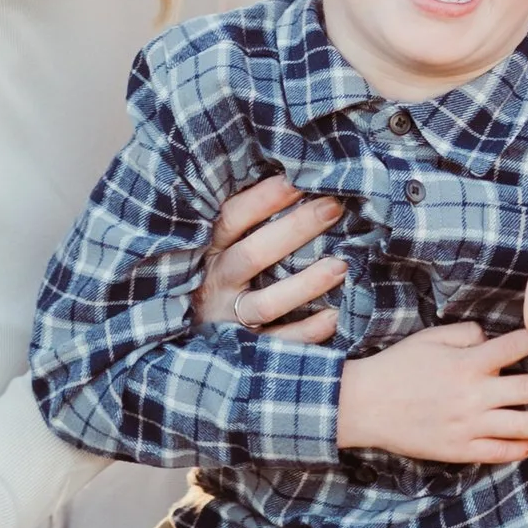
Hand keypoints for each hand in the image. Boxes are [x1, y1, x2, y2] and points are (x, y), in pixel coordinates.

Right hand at [197, 171, 345, 339]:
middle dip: (294, 229)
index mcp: (211, 252)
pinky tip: (336, 316)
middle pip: (253, 255)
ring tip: (341, 265)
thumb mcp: (220, 248)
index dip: (264, 198)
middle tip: (334, 207)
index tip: (299, 178)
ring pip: (266, 303)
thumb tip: (293, 178)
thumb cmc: (219, 278)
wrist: (186, 342)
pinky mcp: (245, 350)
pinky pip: (280, 342)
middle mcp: (217, 283)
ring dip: (304, 284)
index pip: (233, 218)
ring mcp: (229, 319)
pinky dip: (308, 331)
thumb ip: (246, 221)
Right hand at [336, 322, 527, 465]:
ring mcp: (470, 425)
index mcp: (469, 362)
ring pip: (525, 426)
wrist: (364, 405)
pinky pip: (501, 452)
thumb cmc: (397, 366)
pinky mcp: (461, 450)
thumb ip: (467, 334)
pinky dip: (521, 449)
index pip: (518, 346)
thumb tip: (491, 336)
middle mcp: (475, 394)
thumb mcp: (431, 338)